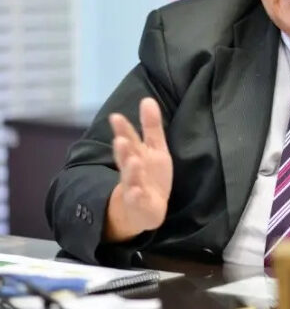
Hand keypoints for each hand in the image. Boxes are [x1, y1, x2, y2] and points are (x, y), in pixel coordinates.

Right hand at [105, 97, 172, 240]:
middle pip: (126, 158)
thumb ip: (151, 126)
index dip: (124, 129)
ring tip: (133, 161)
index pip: (129, 139)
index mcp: (136, 154)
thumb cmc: (149, 175)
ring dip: (131, 170)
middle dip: (123, 149)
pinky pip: (138, 199)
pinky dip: (137, 195)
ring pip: (130, 178)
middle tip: (120, 139)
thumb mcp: (155, 149)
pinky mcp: (140, 203)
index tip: (116, 117)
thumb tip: (147, 99)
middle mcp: (132, 169)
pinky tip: (137, 191)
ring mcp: (134, 187)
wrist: (144, 209)